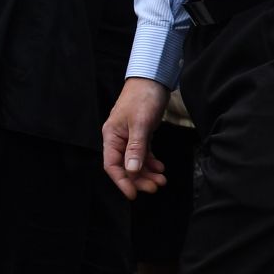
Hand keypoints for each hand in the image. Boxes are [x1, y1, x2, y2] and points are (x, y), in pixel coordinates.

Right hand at [102, 77, 168, 199]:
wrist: (153, 79)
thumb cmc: (143, 97)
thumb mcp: (140, 123)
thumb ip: (136, 147)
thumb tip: (131, 170)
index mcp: (111, 136)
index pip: (112, 165)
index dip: (122, 181)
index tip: (133, 194)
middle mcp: (118, 139)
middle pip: (125, 166)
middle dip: (139, 179)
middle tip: (155, 187)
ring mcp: (129, 137)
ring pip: (136, 162)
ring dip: (147, 173)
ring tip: (161, 180)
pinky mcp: (140, 134)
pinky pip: (143, 153)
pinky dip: (151, 162)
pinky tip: (160, 168)